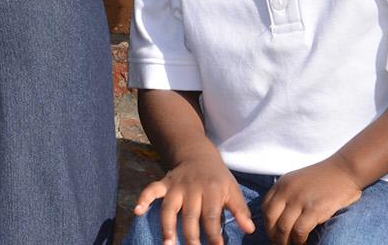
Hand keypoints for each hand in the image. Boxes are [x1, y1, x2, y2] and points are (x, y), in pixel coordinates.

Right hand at [131, 149, 254, 244]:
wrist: (198, 153)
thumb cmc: (217, 177)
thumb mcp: (232, 189)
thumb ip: (240, 210)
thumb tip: (250, 230)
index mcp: (211, 190)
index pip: (211, 216)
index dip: (213, 234)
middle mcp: (192, 188)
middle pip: (190, 216)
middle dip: (191, 236)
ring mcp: (176, 186)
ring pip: (169, 207)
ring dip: (167, 226)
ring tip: (168, 243)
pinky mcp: (164, 183)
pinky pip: (151, 190)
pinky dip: (143, 198)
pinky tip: (137, 210)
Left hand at [262, 160, 361, 244]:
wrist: (345, 170)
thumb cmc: (325, 177)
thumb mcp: (298, 180)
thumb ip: (288, 194)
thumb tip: (281, 214)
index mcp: (282, 184)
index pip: (265, 207)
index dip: (267, 224)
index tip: (273, 233)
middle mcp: (287, 191)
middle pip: (270, 218)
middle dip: (273, 235)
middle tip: (279, 244)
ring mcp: (300, 200)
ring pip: (283, 227)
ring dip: (284, 241)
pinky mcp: (314, 209)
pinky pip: (299, 231)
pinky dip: (299, 241)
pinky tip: (304, 244)